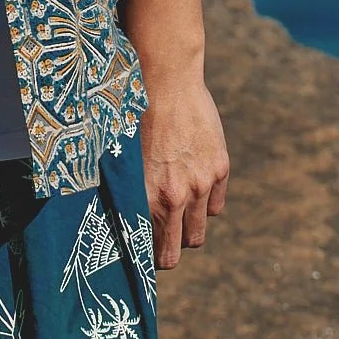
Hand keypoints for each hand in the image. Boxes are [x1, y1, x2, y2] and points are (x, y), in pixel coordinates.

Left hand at [138, 64, 228, 270]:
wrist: (165, 81)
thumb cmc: (131, 117)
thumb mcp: (121, 161)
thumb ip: (126, 194)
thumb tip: (118, 222)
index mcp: (147, 198)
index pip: (152, 251)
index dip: (148, 257)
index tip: (143, 255)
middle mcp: (177, 197)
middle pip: (178, 250)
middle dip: (167, 252)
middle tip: (159, 245)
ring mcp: (202, 183)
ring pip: (198, 230)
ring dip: (187, 229)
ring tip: (174, 216)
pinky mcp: (220, 168)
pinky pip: (215, 205)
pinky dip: (205, 204)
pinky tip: (192, 191)